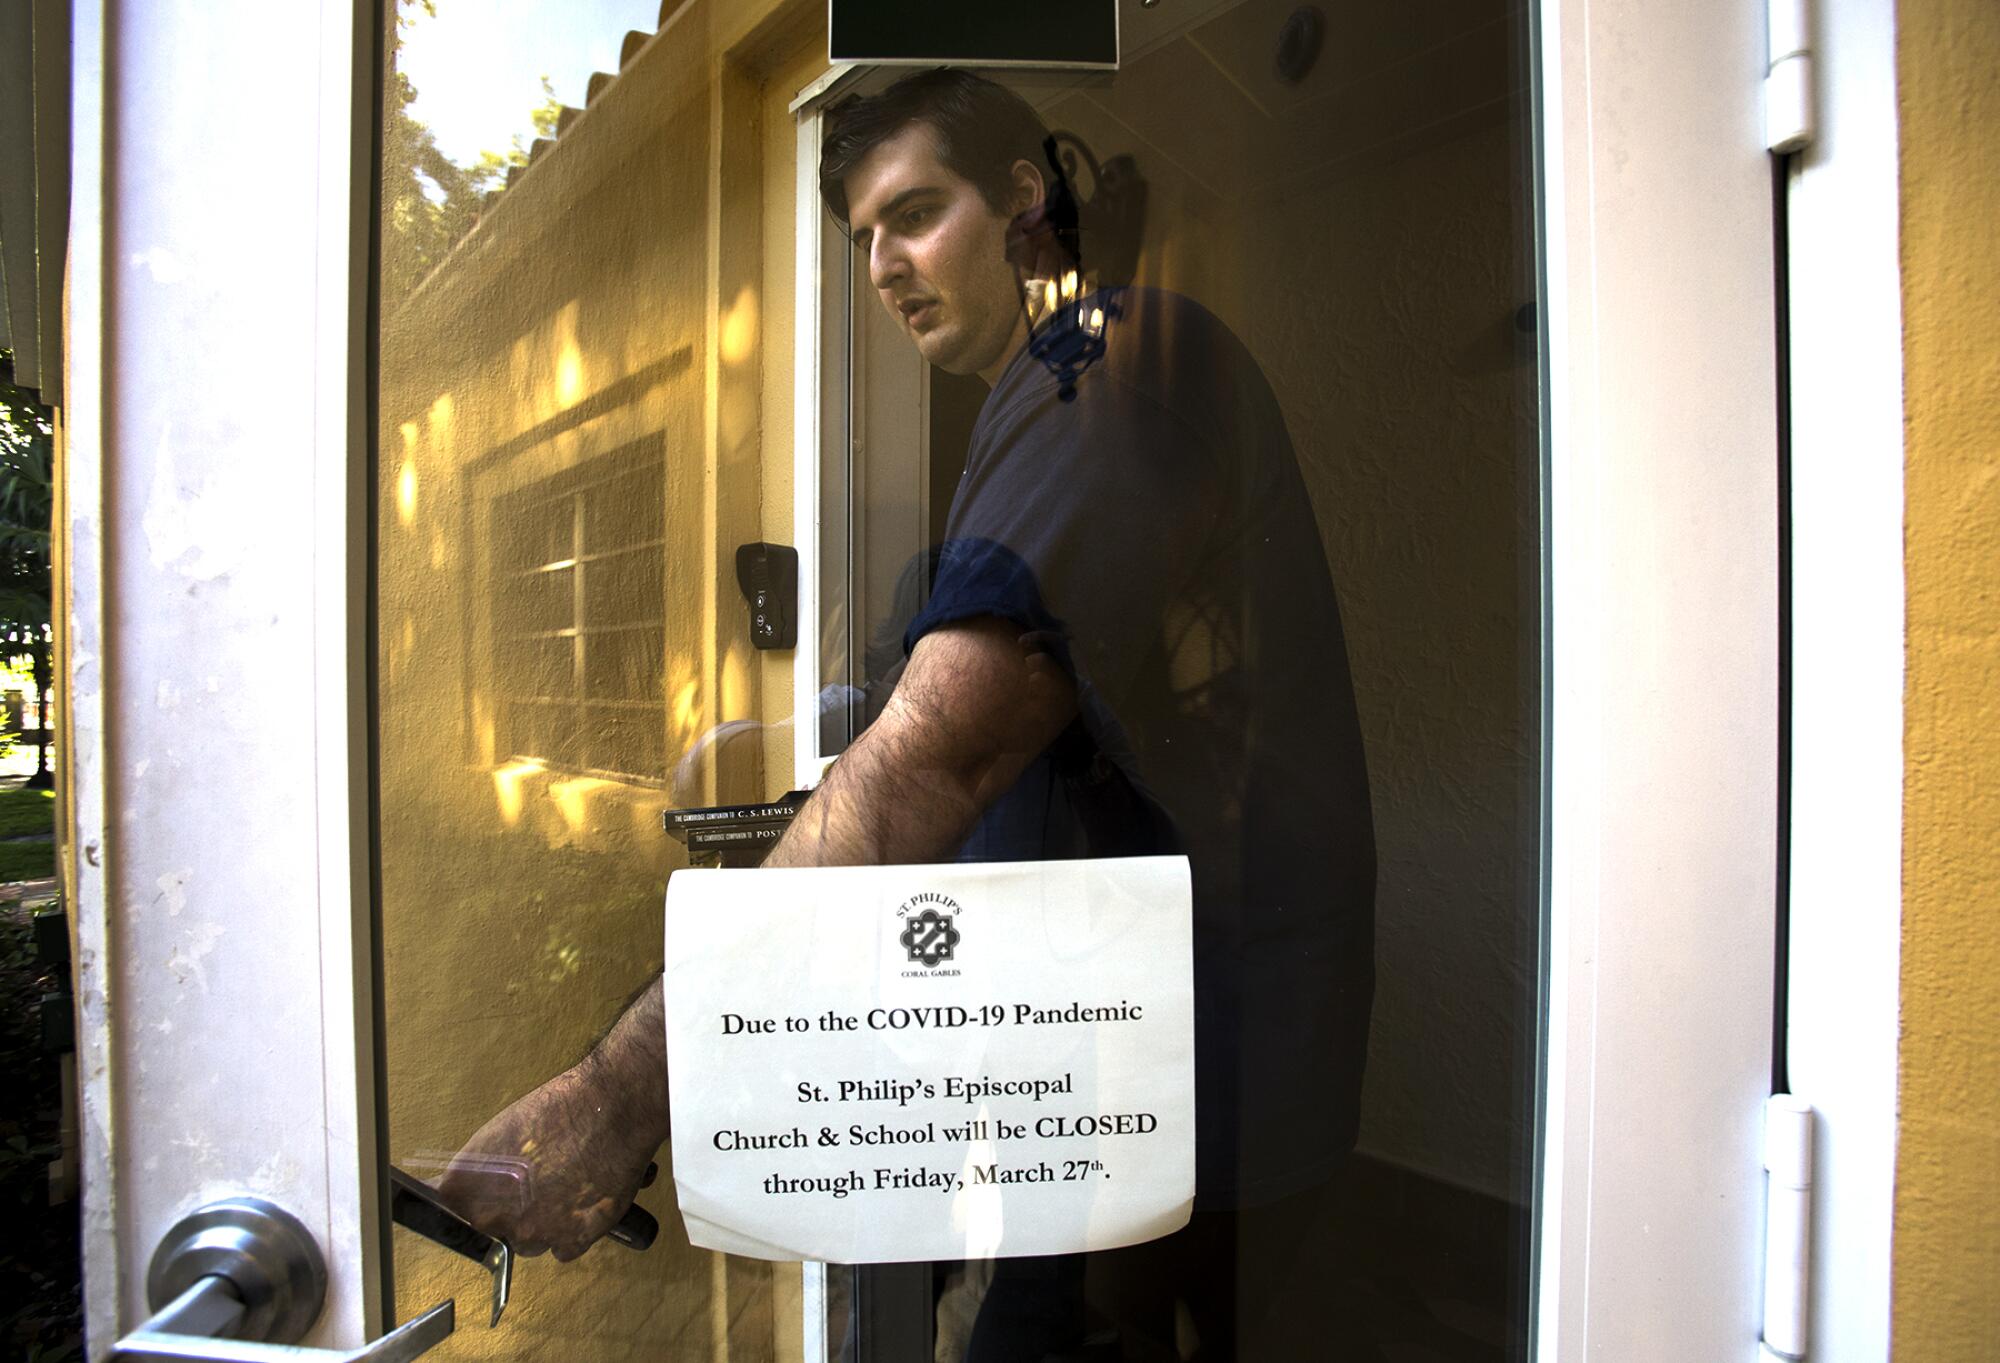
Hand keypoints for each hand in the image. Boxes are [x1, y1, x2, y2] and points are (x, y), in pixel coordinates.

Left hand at [437, 1060, 660, 1260]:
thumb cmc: (558, 1107)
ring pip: (530, 1242)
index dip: (469, 1201)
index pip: (447, 1210)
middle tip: (535, 1183)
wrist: (612, 1108)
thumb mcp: (503, 1130)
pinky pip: (564, 1248)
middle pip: (493, 1227)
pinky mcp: (572, 1242)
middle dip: (510, 1211)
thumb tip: (478, 1182)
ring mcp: (533, 1235)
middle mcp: (493, 1217)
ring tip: (567, 1188)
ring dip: (543, 1223)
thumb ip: (484, 1168)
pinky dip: (574, 1231)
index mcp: (465, 1187)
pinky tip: (585, 1201)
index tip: (479, 1196)